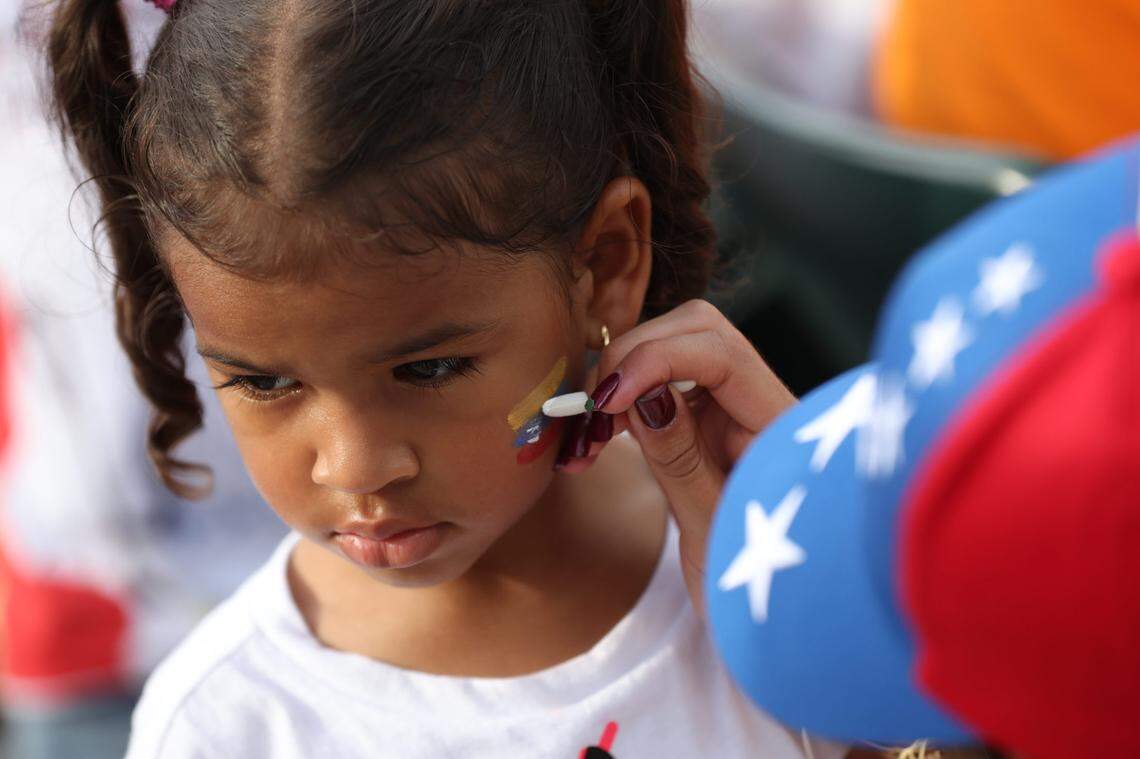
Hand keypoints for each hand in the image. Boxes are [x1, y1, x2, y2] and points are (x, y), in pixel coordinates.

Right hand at [556, 300, 795, 611]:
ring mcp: (734, 410)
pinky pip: (659, 386)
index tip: (606, 401)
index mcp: (781, 427)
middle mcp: (761, 404)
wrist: (769, 618)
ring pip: (673, 349)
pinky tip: (595, 439)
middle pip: (698, 332)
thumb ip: (680, 459)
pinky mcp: (707, 421)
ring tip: (584, 438)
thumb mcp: (711, 531)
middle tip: (590, 412)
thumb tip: (644, 393)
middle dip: (635, 357)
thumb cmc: (752, 587)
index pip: (721, 354)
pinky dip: (623, 403)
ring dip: (621, 380)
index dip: (656, 361)